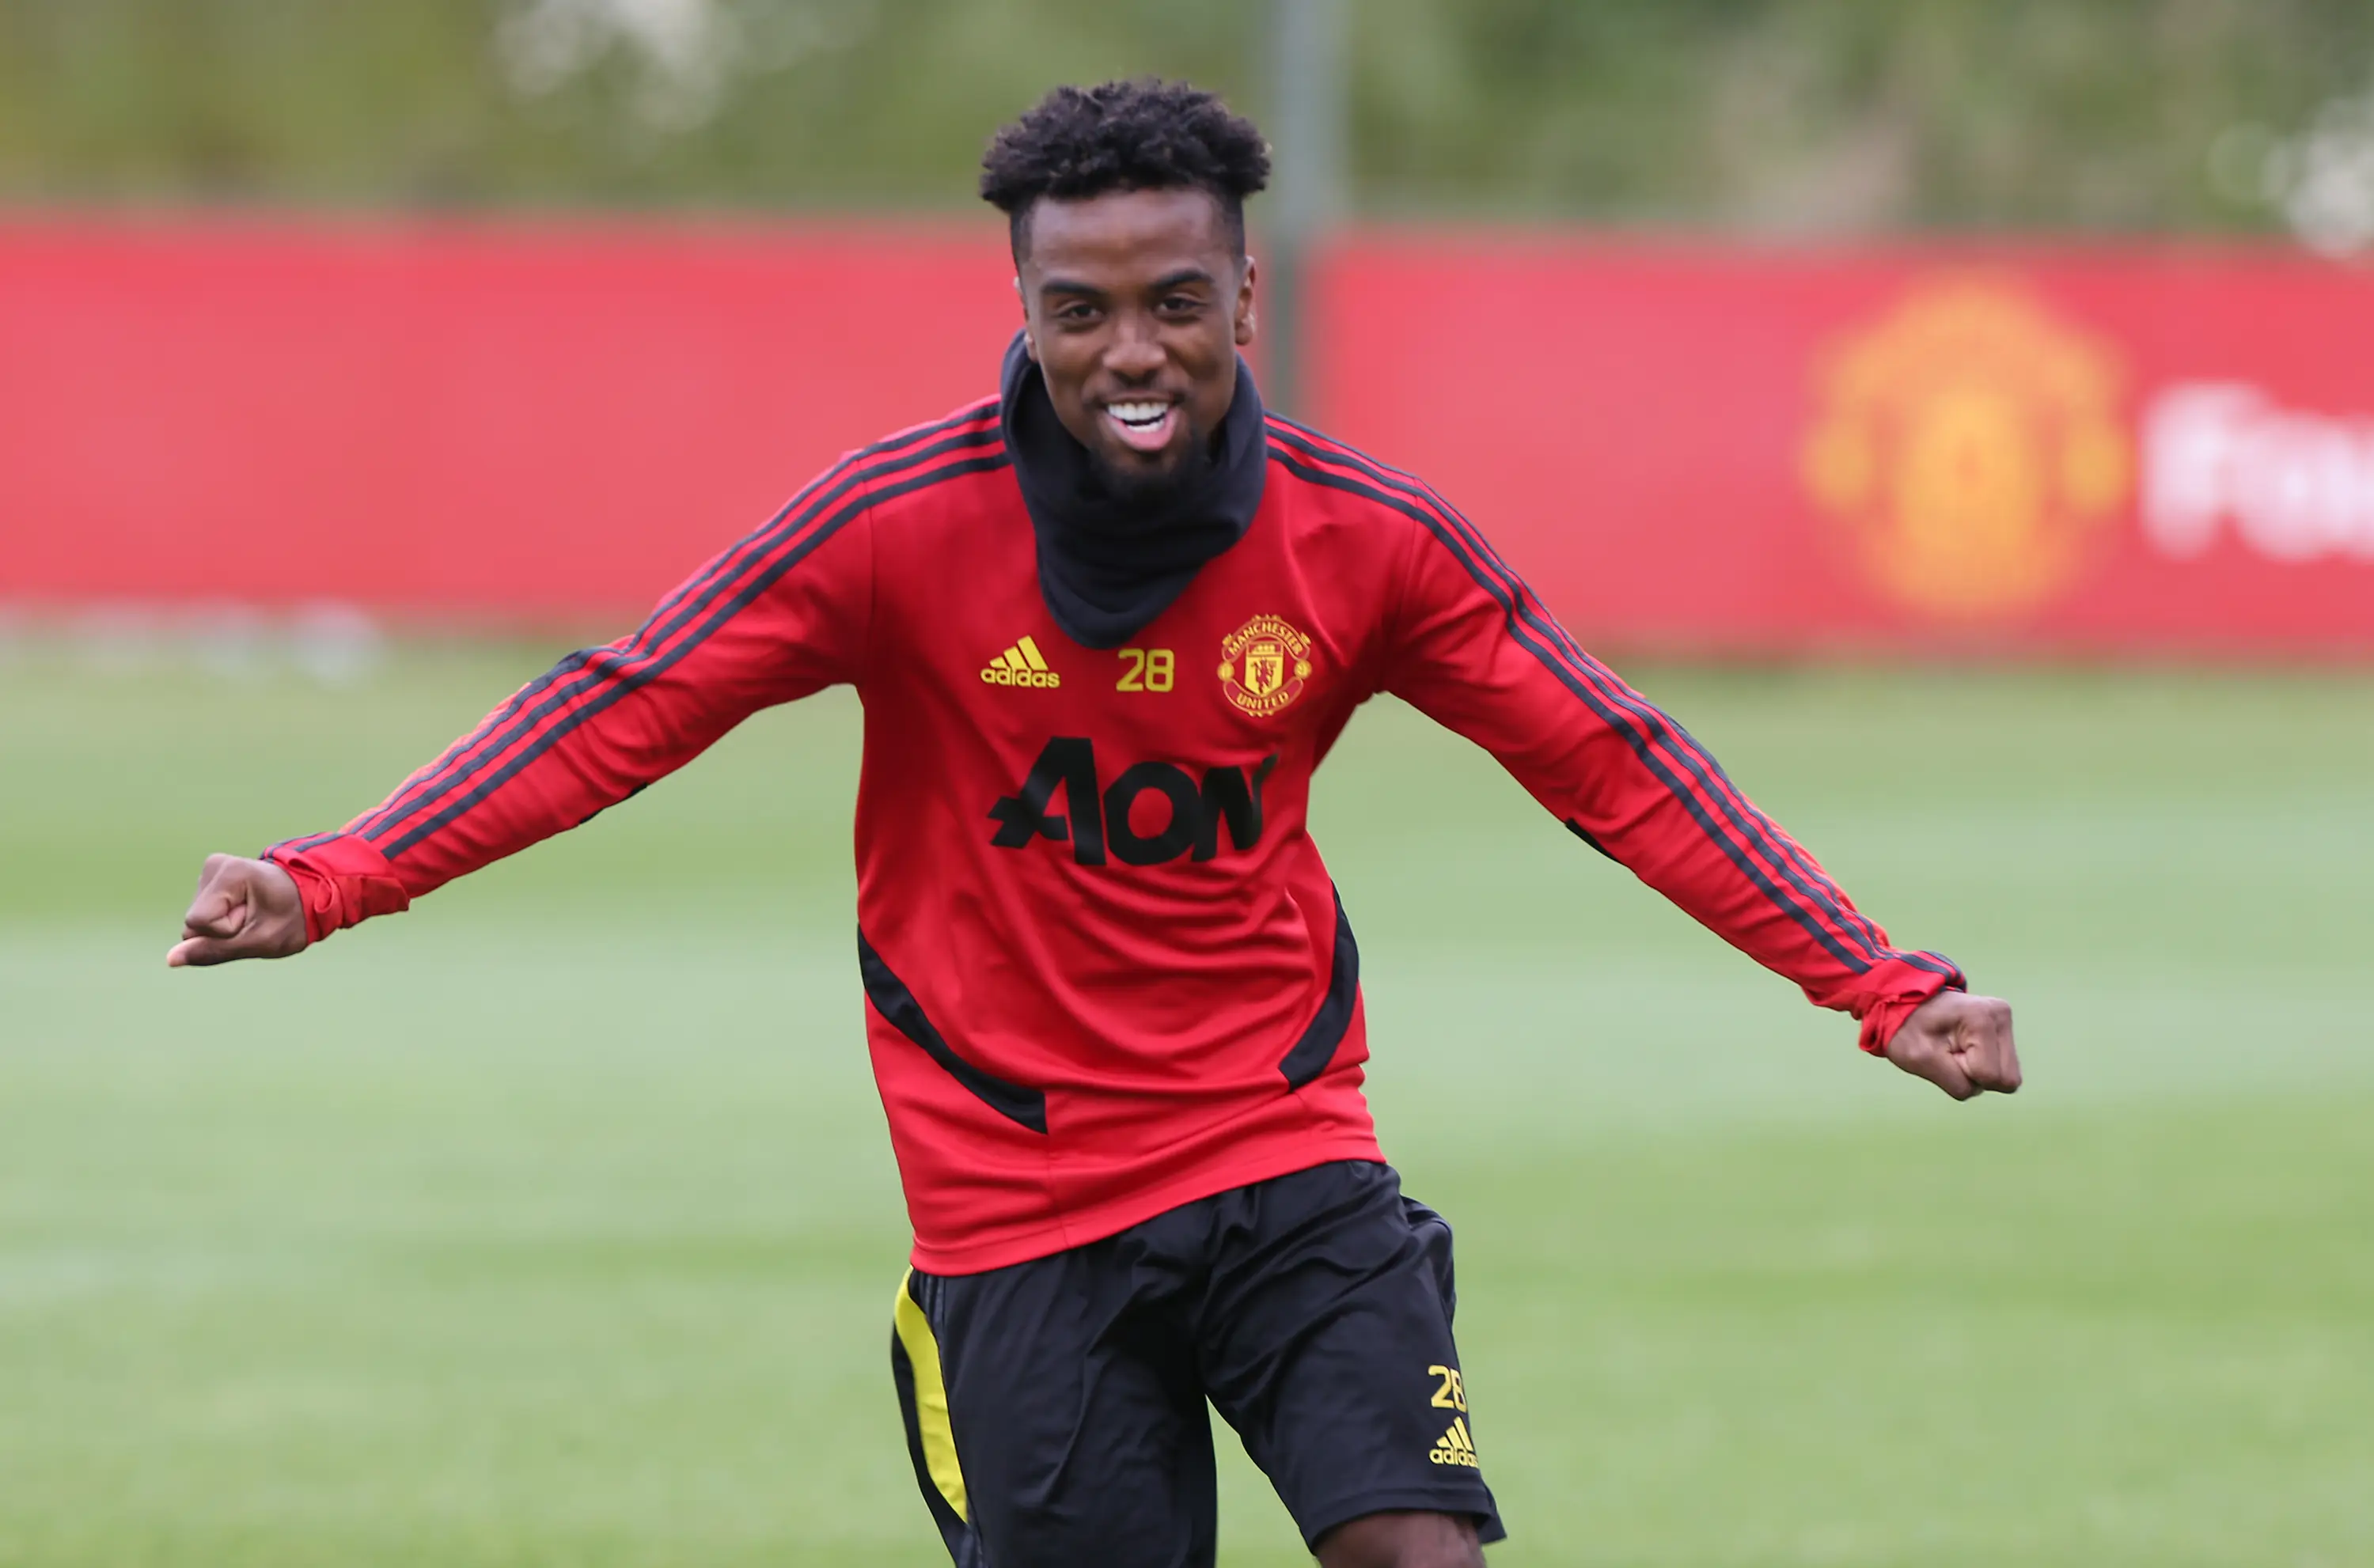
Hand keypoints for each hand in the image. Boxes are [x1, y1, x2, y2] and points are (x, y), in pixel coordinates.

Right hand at [167, 854, 308, 966]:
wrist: (309, 896)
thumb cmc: (291, 918)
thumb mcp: (259, 942)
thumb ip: (213, 951)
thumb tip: (171, 959)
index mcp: (231, 872)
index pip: (200, 921)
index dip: (225, 932)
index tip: (253, 919)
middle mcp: (215, 865)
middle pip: (194, 923)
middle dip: (223, 931)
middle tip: (254, 919)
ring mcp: (210, 871)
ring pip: (196, 921)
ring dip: (224, 926)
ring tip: (253, 913)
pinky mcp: (209, 880)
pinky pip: (201, 916)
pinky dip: (222, 920)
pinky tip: (244, 909)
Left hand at [1883, 991, 2019, 1099]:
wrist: (1907, 1007)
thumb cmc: (1909, 1031)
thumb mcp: (1919, 1060)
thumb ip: (1954, 1081)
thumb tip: (1980, 1089)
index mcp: (1981, 1018)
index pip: (1988, 1076)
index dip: (1963, 1073)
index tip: (1945, 1054)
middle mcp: (2000, 1014)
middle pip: (2005, 1079)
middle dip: (1976, 1076)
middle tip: (1951, 1055)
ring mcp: (2005, 1020)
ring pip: (2007, 1076)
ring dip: (1980, 1073)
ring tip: (1957, 1051)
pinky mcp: (2005, 1029)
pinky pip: (2004, 1068)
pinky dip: (1983, 1067)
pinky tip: (1966, 1050)